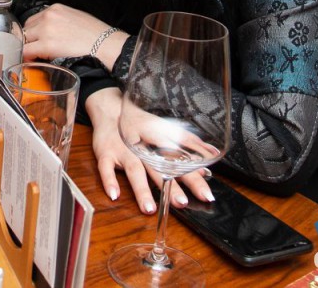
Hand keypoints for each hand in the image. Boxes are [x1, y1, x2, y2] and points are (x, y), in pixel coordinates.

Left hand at [23, 4, 127, 69]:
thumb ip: (58, 21)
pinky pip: (28, 51)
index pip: (34, 19)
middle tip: (35, 50)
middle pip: (27, 28)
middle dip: (29, 40)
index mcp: (55, 8)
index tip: (34, 40)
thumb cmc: (94, 34)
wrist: (104, 44)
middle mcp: (48, 16)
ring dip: (28, 48)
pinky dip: (27, 57)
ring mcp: (45, 30)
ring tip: (36, 56)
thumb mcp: (74, 17)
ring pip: (25, 39)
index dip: (33, 32)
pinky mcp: (46, 44)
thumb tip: (49, 32)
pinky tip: (32, 61)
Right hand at [85, 89, 213, 211]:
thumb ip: (188, 142)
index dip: (193, 176)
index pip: (180, 160)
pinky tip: (114, 194)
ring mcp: (123, 149)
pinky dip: (109, 180)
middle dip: (171, 185)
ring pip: (134, 170)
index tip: (205, 193)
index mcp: (159, 139)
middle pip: (159, 167)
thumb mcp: (165, 128)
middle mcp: (143, 145)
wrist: (110, 110)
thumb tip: (212, 154)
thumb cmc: (141, 123)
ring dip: (142, 189)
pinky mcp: (105, 153)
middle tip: (182, 203)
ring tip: (150, 208)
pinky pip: (106, 168)